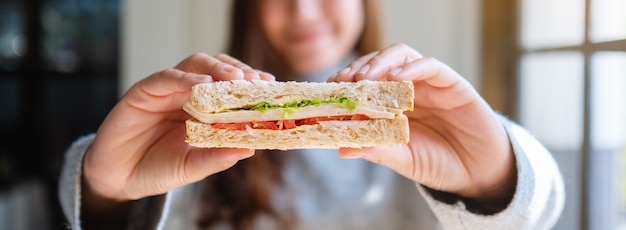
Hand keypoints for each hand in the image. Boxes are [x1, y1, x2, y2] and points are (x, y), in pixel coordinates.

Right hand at [83, 54, 274, 201]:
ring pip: (194, 65)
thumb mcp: (193, 167)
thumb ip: (217, 157)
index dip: (251, 83)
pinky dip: (183, 79)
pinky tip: (199, 86)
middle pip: (217, 68)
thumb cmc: (159, 169)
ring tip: (233, 79)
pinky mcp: (143, 92)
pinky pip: (164, 78)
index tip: (271, 86)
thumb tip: (250, 148)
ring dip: (216, 69)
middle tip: (255, 81)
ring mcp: (166, 91)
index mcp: (205, 109)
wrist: (120, 179)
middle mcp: (188, 94)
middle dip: (238, 71)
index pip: (232, 86)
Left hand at [329, 44, 515, 208]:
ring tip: (365, 78)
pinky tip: (397, 79)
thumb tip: (342, 149)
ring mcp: (429, 83)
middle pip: (378, 63)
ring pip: (401, 55)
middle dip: (357, 68)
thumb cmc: (439, 163)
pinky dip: (412, 68)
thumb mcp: (403, 159)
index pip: (363, 81)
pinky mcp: (452, 84)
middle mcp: (407, 89)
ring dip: (379, 62)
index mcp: (391, 104)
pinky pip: (431, 66)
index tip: (329, 89)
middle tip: (344, 81)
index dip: (345, 81)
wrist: (479, 173)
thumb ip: (377, 150)